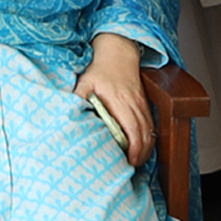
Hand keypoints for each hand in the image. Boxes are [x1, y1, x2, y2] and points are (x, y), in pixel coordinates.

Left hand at [74, 34, 152, 166]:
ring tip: (138, 161)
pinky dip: (149, 138)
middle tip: (133, 166)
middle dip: (142, 153)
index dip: (134, 147)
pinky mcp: (144, 104)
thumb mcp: (85, 82)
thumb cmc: (101, 70)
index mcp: (120, 102)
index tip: (130, 160)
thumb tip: (69, 112)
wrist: (118, 53)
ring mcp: (142, 105)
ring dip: (147, 148)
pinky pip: (151, 124)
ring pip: (150, 131)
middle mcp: (134, 105)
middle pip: (145, 134)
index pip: (132, 128)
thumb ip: (78, 97)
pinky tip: (143, 147)